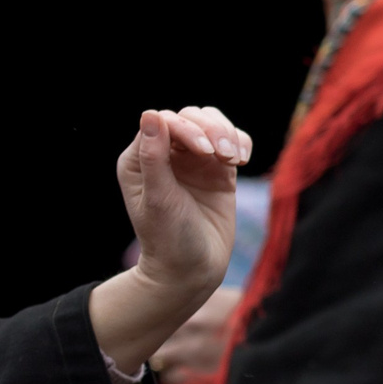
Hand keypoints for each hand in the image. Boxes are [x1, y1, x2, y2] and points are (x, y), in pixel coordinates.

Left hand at [89, 108, 251, 377]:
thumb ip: (154, 157)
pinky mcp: (219, 170)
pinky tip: (242, 160)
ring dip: (228, 133)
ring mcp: (194, 161)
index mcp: (140, 159)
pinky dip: (241, 142)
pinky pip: (232, 140)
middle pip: (191, 117)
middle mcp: (166, 155)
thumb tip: (151, 113)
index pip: (163, 122)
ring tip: (234, 159)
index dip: (187, 129)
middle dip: (212, 129)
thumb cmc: (168, 239)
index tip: (205, 152)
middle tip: (224, 157)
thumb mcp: (158, 199)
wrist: (193, 270)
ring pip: (213, 123)